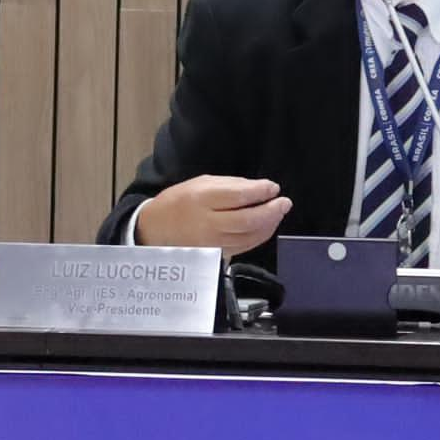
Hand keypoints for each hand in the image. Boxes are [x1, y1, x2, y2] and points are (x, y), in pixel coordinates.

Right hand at [132, 174, 291, 255]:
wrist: (155, 230)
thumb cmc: (179, 202)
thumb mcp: (201, 183)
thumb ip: (232, 185)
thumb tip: (262, 188)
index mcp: (201, 200)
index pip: (238, 196)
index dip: (261, 192)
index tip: (273, 187)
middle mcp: (207, 224)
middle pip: (248, 220)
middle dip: (271, 211)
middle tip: (284, 202)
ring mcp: (212, 243)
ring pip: (249, 237)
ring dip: (269, 225)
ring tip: (278, 212)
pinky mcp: (216, 255)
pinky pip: (244, 247)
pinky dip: (259, 236)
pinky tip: (265, 227)